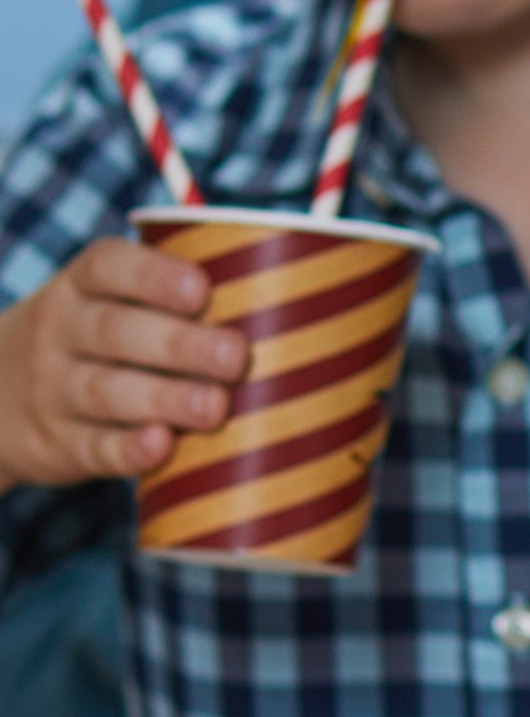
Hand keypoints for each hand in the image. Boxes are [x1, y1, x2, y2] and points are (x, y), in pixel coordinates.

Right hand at [0, 239, 245, 487]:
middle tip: (235, 354)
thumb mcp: (105, 304)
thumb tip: (289, 306)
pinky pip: (92, 447)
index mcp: (81, 285)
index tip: (202, 290)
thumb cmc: (92, 342)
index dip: (154, 276)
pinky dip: (127, 449)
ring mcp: (53, 390)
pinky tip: (162, 446)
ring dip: (165, 398)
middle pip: (114, 332)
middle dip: (178, 343)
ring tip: (216, 406)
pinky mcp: (58, 445)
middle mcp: (60, 331)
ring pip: (105, 391)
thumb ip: (172, 302)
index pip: (108, 267)